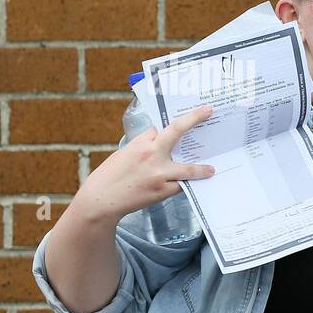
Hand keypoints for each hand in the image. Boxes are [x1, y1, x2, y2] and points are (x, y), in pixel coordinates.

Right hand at [72, 106, 215, 224]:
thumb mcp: (122, 155)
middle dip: (194, 118)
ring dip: (201, 169)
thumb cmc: (109, 177)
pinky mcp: (162, 190)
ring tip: (211, 169)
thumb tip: (156, 140)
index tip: (182, 120)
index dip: (166, 129)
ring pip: (188, 168)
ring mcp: (159, 173)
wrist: (101, 200)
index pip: (159, 128)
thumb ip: (141, 147)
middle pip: (176, 131)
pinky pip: (181, 186)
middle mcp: (151, 154)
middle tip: (207, 111)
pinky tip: (194, 186)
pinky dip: (186, 185)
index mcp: (139, 143)